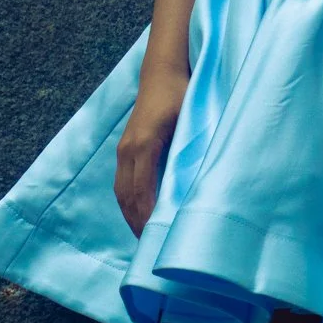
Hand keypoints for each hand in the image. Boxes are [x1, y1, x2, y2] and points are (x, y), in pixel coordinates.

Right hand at [114, 67, 188, 237]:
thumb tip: (200, 185)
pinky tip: (140, 216)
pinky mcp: (125, 149)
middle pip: (127, 198)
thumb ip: (191, 151)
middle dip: (138, 225)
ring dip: (131, 217)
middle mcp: (128, 150)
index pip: (142, 193)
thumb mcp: (192, 122)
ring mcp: (123, 149)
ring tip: (146, 240)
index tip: (158, 241)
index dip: (148, 219)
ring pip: (121, 193)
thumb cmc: (184, 94)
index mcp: (145, 145)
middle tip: (153, 251)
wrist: (163, 72)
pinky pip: (122, 183)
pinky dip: (129, 204)